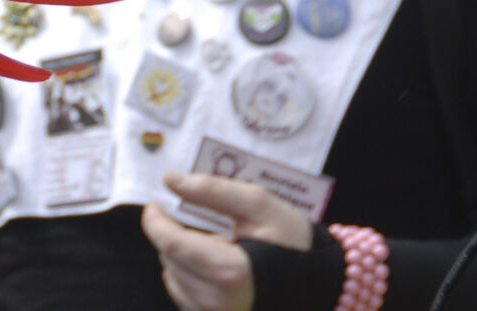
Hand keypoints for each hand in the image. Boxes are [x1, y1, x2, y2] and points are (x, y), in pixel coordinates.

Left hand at [140, 171, 314, 310]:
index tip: (154, 205)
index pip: (171, 244)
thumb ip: (211, 190)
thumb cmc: (293, 244)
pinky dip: (192, 279)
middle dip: (177, 238)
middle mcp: (217, 303)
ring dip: (184, 259)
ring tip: (219, 252)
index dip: (155, 221)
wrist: (322, 285)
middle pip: (170, 260)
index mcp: (229, 272)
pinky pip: (186, 298)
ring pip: (174, 280)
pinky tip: (217, 271)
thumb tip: (171, 179)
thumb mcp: (259, 205)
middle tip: (208, 230)